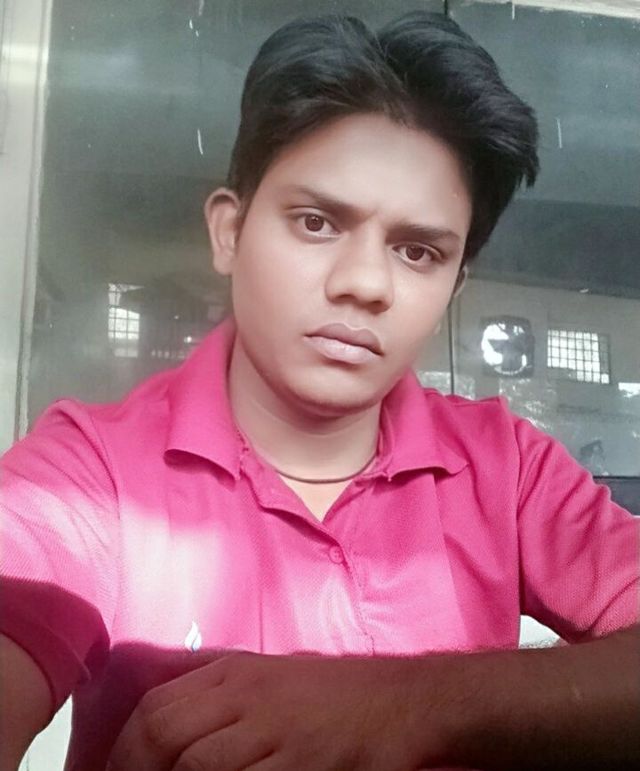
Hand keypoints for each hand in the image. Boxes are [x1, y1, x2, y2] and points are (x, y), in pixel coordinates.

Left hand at [107, 650, 437, 769]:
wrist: (398, 703)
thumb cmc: (331, 692)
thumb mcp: (270, 675)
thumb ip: (219, 689)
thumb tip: (167, 712)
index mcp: (234, 673)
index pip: (155, 707)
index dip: (126, 749)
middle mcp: (246, 697)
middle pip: (164, 732)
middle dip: (137, 768)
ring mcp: (273, 732)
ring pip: (196, 764)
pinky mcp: (301, 765)